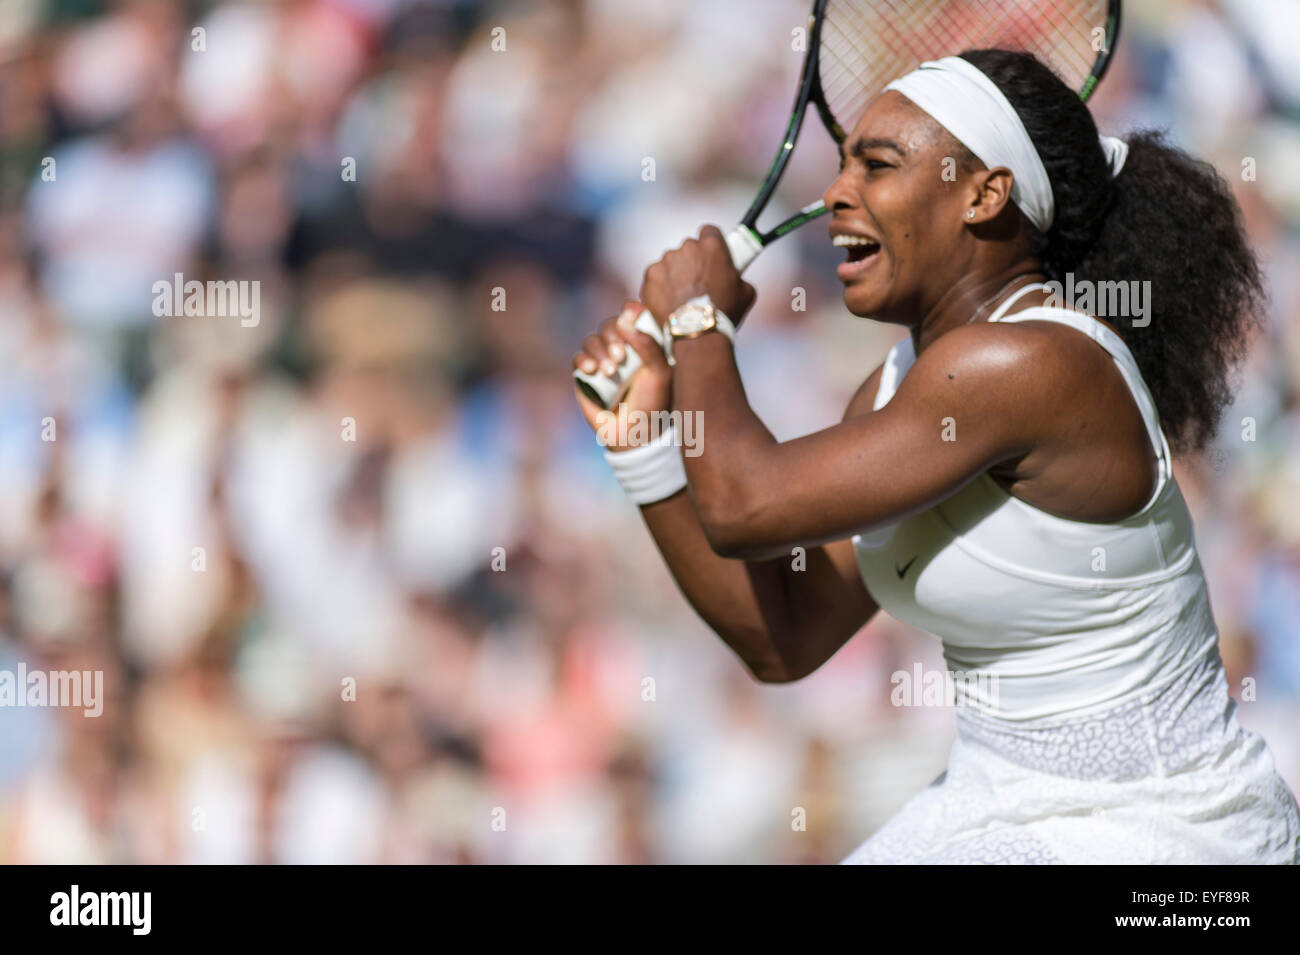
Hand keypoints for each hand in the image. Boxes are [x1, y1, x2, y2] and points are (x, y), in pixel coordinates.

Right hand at [572, 300, 671, 450]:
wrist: (635, 433)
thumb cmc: (654, 402)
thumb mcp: (659, 373)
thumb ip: (648, 345)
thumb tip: (625, 319)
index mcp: (643, 341)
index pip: (633, 314)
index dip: (630, 311)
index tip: (630, 318)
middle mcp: (622, 346)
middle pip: (610, 324)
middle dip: (613, 336)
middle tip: (621, 357)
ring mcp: (602, 359)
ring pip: (592, 339)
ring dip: (599, 351)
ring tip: (610, 371)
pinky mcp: (585, 374)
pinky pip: (578, 357)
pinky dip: (583, 360)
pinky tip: (592, 371)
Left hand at [640, 225, 755, 329]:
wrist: (696, 334)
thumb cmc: (723, 313)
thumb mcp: (745, 293)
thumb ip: (738, 277)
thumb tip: (736, 278)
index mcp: (712, 246)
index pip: (709, 231)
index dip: (710, 244)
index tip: (710, 256)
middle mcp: (687, 247)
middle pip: (688, 248)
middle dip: (692, 262)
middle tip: (697, 284)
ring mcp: (666, 260)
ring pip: (670, 262)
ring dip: (675, 274)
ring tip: (681, 297)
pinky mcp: (651, 275)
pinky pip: (655, 276)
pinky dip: (659, 286)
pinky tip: (667, 302)